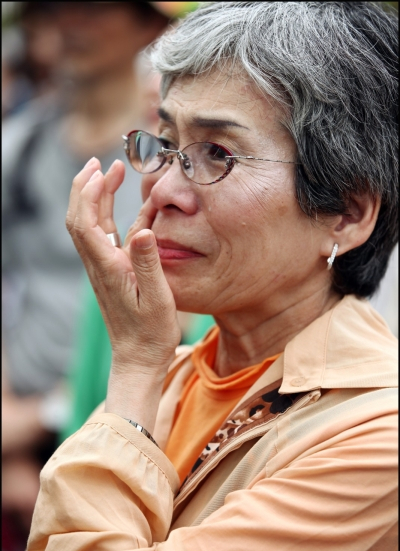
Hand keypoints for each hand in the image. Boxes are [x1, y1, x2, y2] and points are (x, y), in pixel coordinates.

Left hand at [66, 159, 180, 426]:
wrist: (138, 359)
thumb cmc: (151, 333)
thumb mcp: (159, 299)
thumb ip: (149, 263)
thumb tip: (143, 228)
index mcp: (108, 268)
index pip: (86, 223)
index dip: (90, 193)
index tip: (104, 170)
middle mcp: (99, 266)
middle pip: (79, 219)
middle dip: (85, 187)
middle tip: (100, 163)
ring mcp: (101, 269)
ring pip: (88, 226)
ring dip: (93, 198)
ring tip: (108, 175)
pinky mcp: (109, 273)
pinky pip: (100, 237)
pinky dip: (104, 215)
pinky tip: (118, 206)